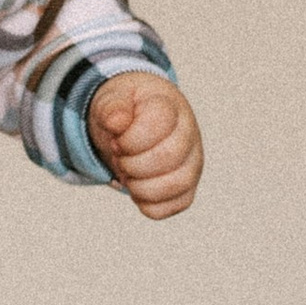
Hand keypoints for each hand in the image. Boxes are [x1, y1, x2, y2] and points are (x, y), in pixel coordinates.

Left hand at [88, 76, 202, 218]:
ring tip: (128, 175)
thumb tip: (117, 123)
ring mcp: (192, 162)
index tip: (116, 140)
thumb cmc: (127, 110)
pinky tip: (138, 187)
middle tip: (119, 158)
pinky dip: (149, 204)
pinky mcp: (188, 187)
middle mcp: (189, 134)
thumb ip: (113, 107)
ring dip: (140, 187)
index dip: (129, 140)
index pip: (157, 126)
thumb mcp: (112, 99)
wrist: (134, 122)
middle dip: (132, 164)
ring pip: (177, 185)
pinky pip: (176, 205)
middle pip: (168, 157)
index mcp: (170, 107)